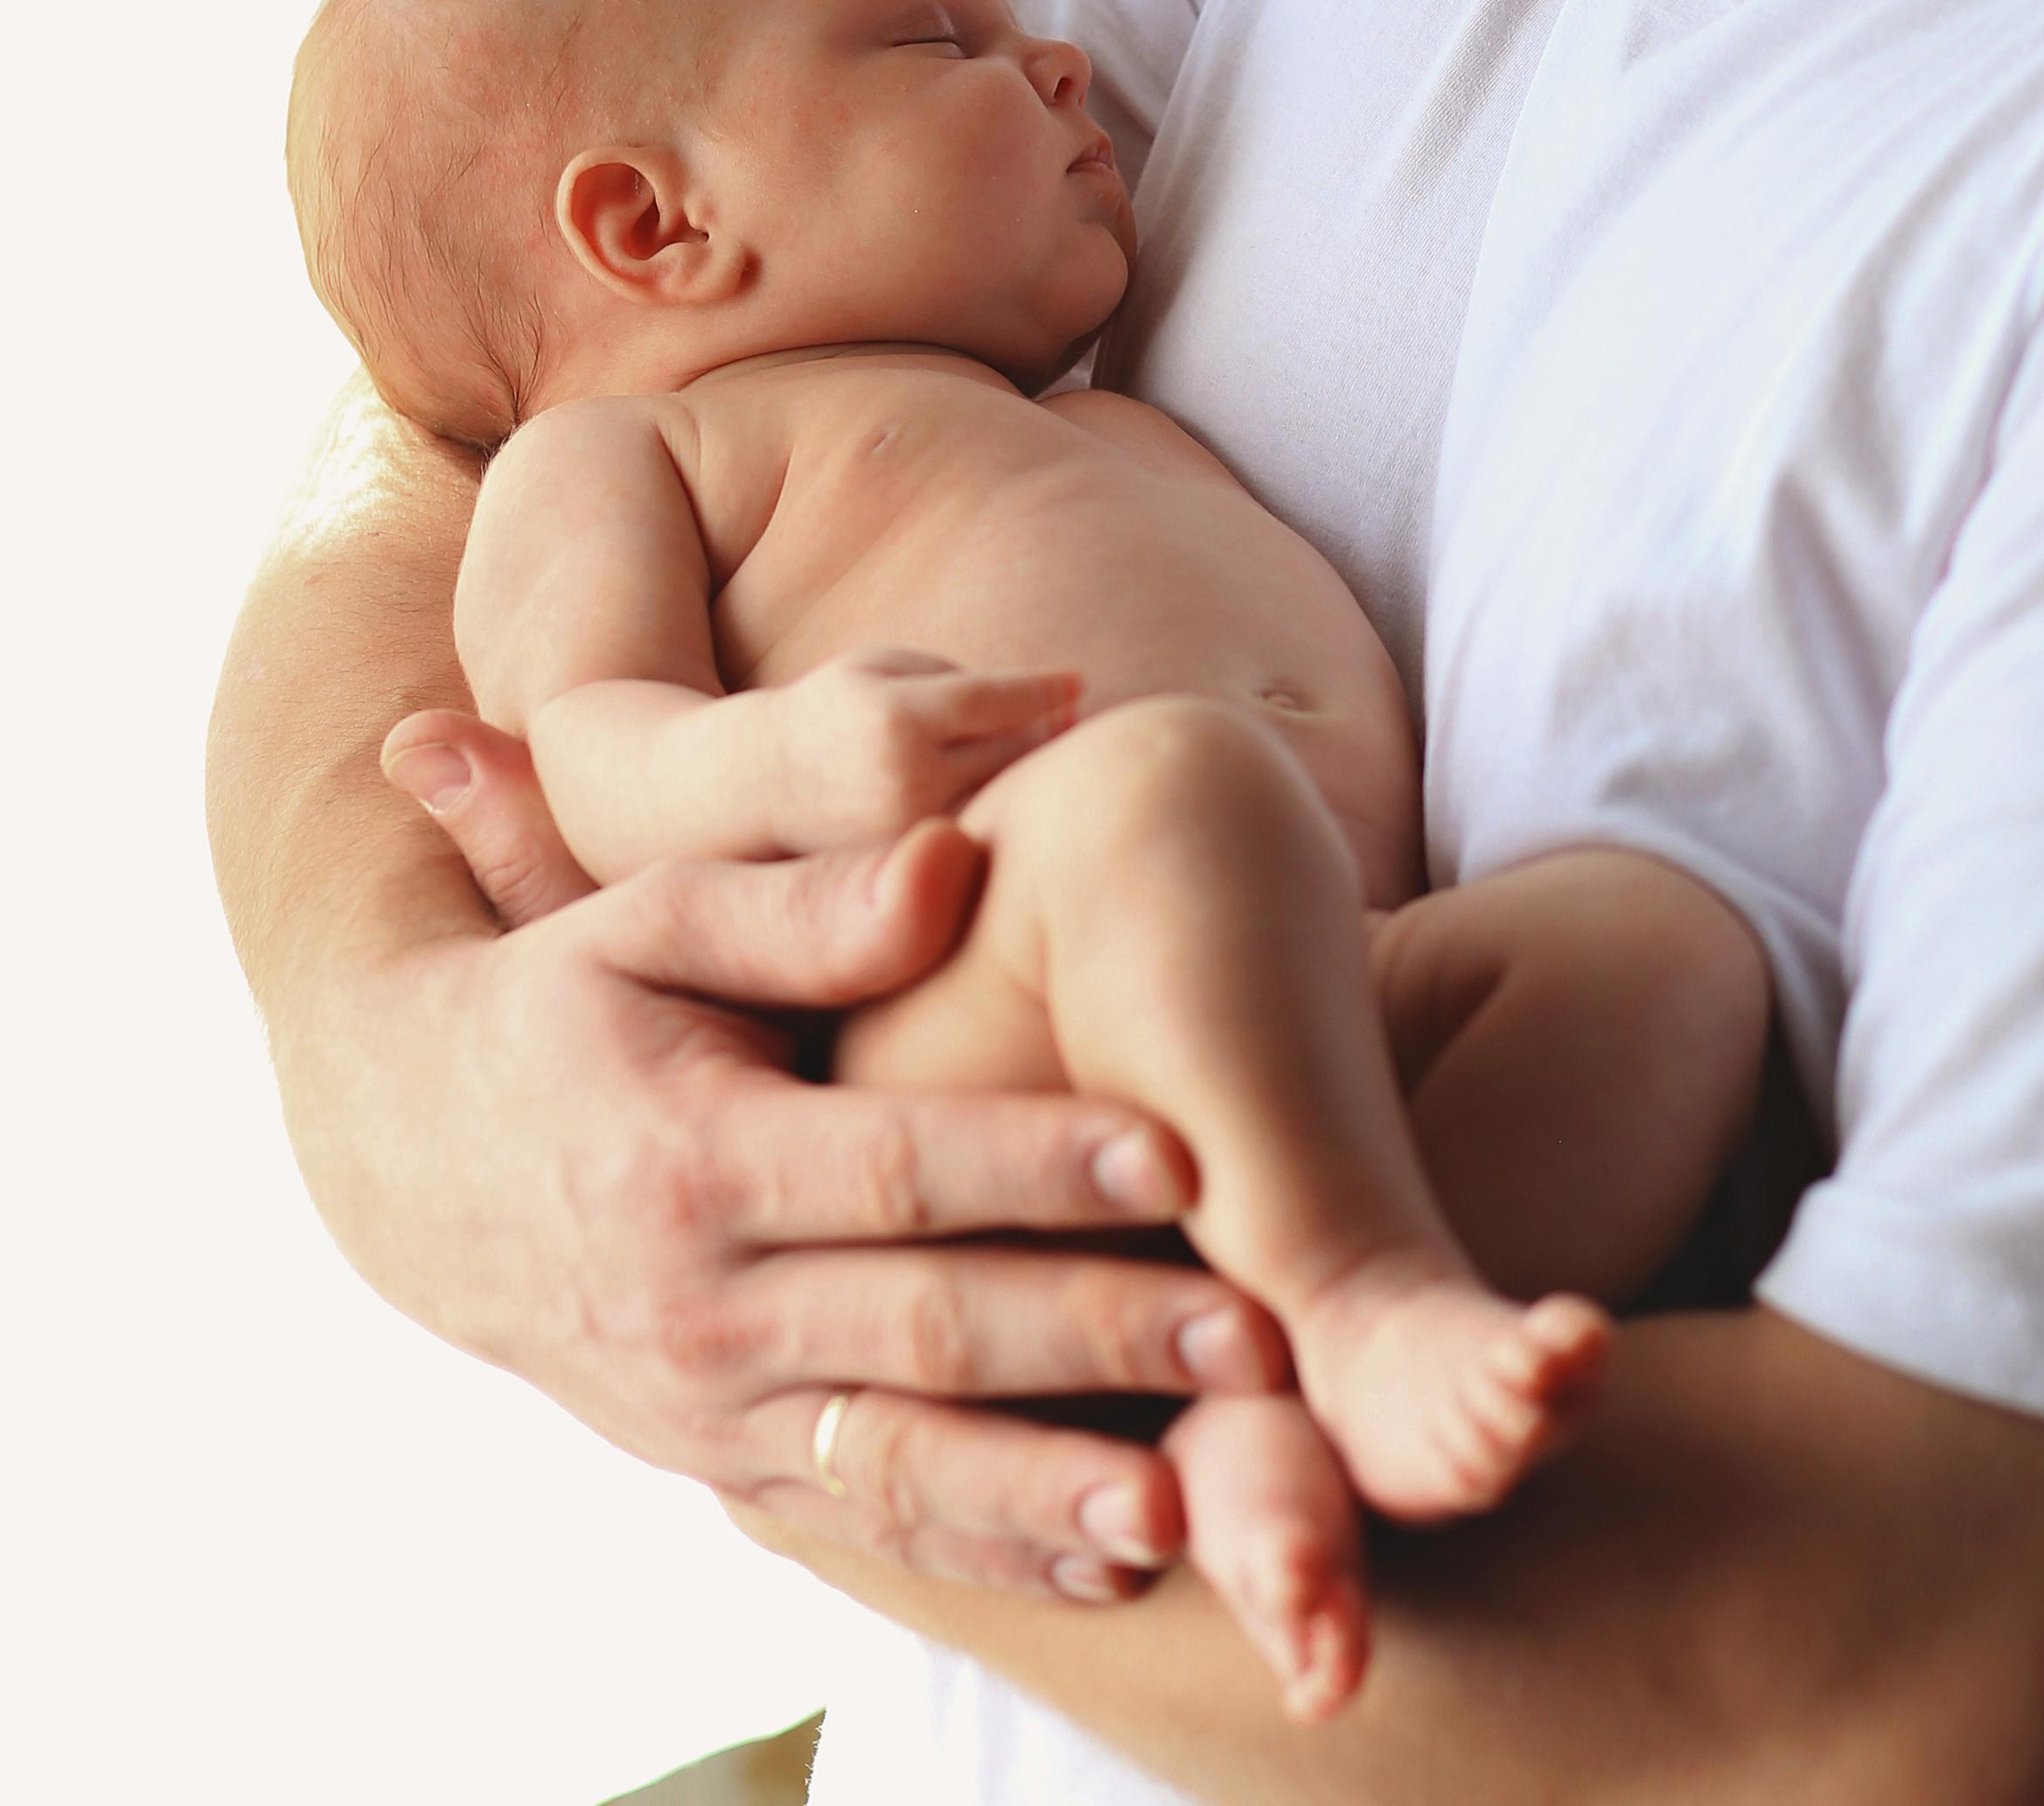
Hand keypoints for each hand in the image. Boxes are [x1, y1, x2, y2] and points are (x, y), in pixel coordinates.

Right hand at [372, 715, 1282, 1592]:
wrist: (413, 1156)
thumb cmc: (567, 997)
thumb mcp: (652, 919)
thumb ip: (807, 900)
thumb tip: (956, 860)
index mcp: (694, 1156)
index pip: (894, 1168)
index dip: (1038, 1162)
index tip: (1184, 1150)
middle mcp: (701, 1307)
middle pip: (926, 1332)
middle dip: (1097, 1339)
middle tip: (1256, 1340)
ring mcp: (711, 1412)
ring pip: (903, 1466)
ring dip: (1052, 1492)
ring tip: (1196, 1505)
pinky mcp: (726, 1472)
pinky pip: (870, 1526)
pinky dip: (991, 1554)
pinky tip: (1115, 1558)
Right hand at [766, 647, 1086, 841]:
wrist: (764, 792)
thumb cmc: (840, 712)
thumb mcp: (887, 668)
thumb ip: (961, 681)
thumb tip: (1056, 704)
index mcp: (898, 720)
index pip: (1001, 700)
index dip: (1047, 690)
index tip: (1077, 681)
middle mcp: (907, 783)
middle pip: (1016, 752)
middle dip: (1049, 731)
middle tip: (1069, 717)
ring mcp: (911, 838)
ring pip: (1007, 800)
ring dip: (1035, 775)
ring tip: (1047, 753)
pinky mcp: (912, 876)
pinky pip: (983, 840)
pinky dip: (1005, 818)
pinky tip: (1010, 799)